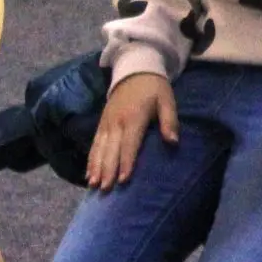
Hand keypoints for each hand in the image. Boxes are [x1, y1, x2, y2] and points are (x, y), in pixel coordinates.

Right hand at [88, 71, 176, 190]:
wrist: (134, 71)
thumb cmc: (155, 89)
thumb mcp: (167, 101)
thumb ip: (169, 121)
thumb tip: (173, 142)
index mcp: (134, 118)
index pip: (129, 144)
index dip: (126, 162)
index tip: (124, 180)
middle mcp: (117, 122)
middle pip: (111, 150)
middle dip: (107, 170)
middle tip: (104, 189)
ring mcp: (106, 123)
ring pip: (99, 149)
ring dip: (96, 168)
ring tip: (94, 185)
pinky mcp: (101, 124)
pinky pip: (94, 144)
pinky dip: (91, 160)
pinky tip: (89, 174)